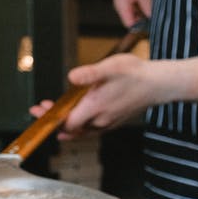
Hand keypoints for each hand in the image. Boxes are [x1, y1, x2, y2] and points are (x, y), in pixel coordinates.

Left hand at [29, 53, 163, 139]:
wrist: (159, 84)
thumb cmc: (136, 74)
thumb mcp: (111, 67)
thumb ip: (90, 73)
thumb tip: (72, 77)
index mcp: (96, 107)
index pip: (67, 122)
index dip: (50, 118)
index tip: (38, 111)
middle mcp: (101, 119)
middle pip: (71, 128)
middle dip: (54, 119)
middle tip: (40, 110)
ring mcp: (108, 123)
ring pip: (81, 131)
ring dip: (66, 123)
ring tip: (53, 114)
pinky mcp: (114, 122)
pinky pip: (92, 130)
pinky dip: (79, 127)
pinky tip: (76, 120)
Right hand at [113, 0, 163, 25]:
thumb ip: (146, 3)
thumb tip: (152, 17)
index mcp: (121, 5)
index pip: (130, 24)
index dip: (141, 27)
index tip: (154, 27)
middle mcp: (125, 4)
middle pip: (136, 19)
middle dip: (147, 20)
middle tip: (161, 20)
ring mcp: (130, 0)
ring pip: (141, 12)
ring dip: (149, 12)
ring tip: (161, 11)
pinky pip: (144, 5)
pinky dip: (150, 5)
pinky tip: (159, 3)